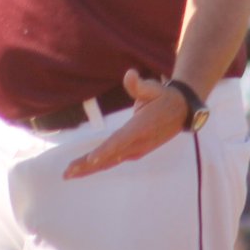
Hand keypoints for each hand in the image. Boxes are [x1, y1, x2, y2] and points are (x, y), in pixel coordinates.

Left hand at [62, 69, 187, 178]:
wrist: (181, 112)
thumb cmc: (164, 97)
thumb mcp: (153, 88)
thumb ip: (139, 84)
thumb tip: (130, 74)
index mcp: (141, 128)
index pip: (121, 140)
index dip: (106, 150)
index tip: (91, 159)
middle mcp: (138, 144)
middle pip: (110, 156)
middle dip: (88, 165)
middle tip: (67, 173)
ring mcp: (136, 150)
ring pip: (109, 161)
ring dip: (88, 169)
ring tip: (68, 174)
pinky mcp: (133, 152)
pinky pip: (112, 160)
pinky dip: (97, 166)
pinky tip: (83, 170)